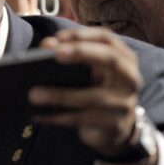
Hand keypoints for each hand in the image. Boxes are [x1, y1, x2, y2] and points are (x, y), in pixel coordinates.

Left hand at [29, 27, 141, 155]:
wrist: (113, 128)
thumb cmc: (94, 90)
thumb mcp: (87, 72)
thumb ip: (68, 56)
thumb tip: (46, 45)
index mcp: (124, 58)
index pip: (107, 39)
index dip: (83, 35)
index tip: (58, 37)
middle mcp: (131, 78)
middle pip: (111, 60)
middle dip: (83, 53)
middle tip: (55, 54)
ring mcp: (126, 104)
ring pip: (93, 97)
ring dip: (60, 95)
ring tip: (33, 94)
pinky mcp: (116, 126)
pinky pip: (84, 120)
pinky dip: (58, 117)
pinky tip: (38, 114)